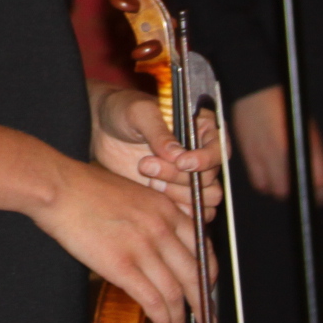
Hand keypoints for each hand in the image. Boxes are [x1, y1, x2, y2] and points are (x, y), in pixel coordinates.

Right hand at [32, 156, 206, 322]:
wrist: (59, 188)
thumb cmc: (85, 187)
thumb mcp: (132, 193)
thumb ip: (151, 217)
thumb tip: (157, 242)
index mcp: (165, 208)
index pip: (201, 246)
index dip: (208, 273)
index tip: (206, 286)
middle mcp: (161, 228)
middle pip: (194, 274)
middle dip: (202, 302)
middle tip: (204, 317)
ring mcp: (143, 248)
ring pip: (175, 292)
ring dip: (181, 317)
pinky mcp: (122, 266)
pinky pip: (153, 300)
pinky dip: (163, 319)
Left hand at [91, 84, 223, 219]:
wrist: (103, 129)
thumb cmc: (125, 111)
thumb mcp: (139, 112)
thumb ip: (159, 132)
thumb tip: (177, 155)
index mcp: (202, 127)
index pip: (219, 148)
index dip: (205, 159)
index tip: (181, 162)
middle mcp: (202, 153)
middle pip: (210, 178)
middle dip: (179, 177)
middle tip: (146, 165)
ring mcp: (190, 176)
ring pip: (204, 198)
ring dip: (177, 194)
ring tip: (148, 178)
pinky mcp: (177, 194)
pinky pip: (192, 212)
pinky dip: (176, 209)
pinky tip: (151, 194)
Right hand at [230, 85, 322, 203]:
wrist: (257, 89)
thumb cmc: (285, 105)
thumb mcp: (307, 127)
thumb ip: (312, 152)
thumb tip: (316, 176)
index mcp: (304, 145)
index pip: (319, 182)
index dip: (321, 194)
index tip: (320, 196)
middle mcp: (284, 153)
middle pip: (292, 191)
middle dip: (296, 191)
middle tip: (297, 185)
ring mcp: (264, 155)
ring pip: (273, 190)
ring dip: (278, 188)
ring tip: (280, 179)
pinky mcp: (248, 154)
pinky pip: (257, 182)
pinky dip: (263, 183)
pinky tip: (266, 173)